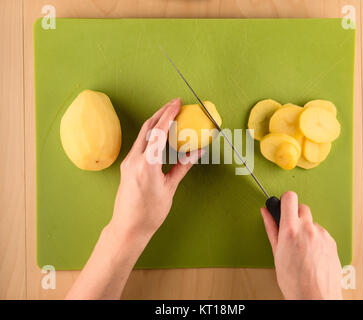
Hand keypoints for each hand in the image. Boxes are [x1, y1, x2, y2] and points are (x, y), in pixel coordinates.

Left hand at [67, 98, 200, 299]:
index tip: (177, 103)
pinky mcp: (127, 166)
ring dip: (155, 122)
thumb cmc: (150, 212)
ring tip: (169, 116)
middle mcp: (134, 159)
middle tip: (174, 104)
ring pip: (142, 135)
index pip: (158, 132)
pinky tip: (160, 135)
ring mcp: (128, 162)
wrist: (128, 227)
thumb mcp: (169, 188)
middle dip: (161, 113)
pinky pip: (140, 144)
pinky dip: (151, 135)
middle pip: (147, 128)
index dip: (169, 114)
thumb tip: (197, 151)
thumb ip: (182, 166)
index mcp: (147, 164)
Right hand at [261, 191, 342, 299]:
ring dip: (306, 229)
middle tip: (290, 230)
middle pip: (302, 207)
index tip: (282, 205)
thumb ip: (271, 229)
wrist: (316, 298)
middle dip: (295, 215)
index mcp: (291, 230)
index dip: (285, 200)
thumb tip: (267, 214)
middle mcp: (308, 229)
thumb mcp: (277, 254)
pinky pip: (321, 233)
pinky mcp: (332, 242)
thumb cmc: (295, 282)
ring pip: (312, 222)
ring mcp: (322, 235)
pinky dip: (315, 238)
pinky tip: (311, 253)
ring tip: (301, 249)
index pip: (289, 198)